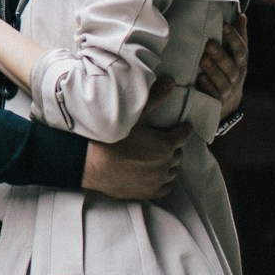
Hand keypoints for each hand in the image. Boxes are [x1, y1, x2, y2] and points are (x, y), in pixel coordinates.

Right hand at [80, 77, 187, 199]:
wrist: (91, 163)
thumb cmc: (112, 138)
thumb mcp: (134, 115)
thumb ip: (155, 98)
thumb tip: (171, 82)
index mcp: (166, 144)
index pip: (183, 135)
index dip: (183, 129)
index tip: (183, 126)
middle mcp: (165, 164)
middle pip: (177, 154)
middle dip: (173, 147)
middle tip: (165, 141)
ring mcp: (157, 180)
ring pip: (172, 172)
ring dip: (168, 164)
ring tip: (159, 158)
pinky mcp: (147, 192)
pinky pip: (165, 188)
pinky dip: (164, 181)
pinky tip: (158, 176)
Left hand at [195, 14, 248, 118]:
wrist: (227, 101)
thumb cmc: (228, 69)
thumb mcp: (235, 54)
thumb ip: (238, 36)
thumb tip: (241, 15)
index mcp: (240, 62)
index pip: (241, 49)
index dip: (234, 37)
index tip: (224, 25)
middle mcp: (236, 76)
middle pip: (231, 66)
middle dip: (221, 55)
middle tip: (209, 44)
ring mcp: (228, 90)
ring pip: (223, 82)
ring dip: (213, 70)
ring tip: (202, 59)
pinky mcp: (217, 101)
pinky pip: (213, 95)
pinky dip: (207, 86)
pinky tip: (199, 78)